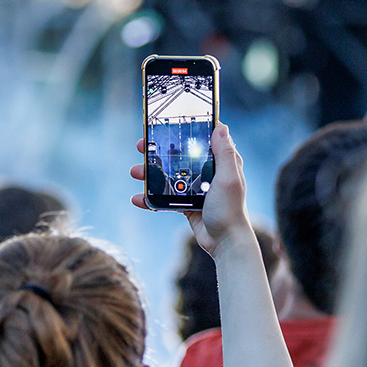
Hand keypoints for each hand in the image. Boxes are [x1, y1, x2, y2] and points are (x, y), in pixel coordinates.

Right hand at [130, 121, 254, 256]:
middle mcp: (209, 173)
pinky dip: (151, 198)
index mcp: (221, 163)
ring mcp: (196, 189)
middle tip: (141, 147)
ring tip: (136, 172)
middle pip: (180, 156)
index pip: (204, 139)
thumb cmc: (230, 210)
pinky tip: (138, 198)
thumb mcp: (228, 178)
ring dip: (151, 173)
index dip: (187, 130)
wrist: (224, 242)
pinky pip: (166, 197)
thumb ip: (225, 154)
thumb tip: (221, 127)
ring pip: (170, 175)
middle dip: (159, 151)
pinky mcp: (187, 204)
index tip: (168, 125)